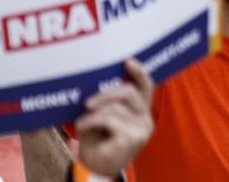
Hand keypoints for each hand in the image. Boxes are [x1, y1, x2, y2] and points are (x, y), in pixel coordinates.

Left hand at [74, 58, 154, 176]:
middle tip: (87, 103)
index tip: (127, 61)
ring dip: (93, 114)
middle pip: (129, 92)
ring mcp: (142, 129)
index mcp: (140, 111)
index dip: (139, 72)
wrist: (98, 168)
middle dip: (106, 94)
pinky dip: (91, 122)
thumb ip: (108, 102)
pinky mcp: (133, 139)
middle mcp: (146, 118)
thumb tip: (97, 84)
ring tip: (82, 122)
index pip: (146, 86)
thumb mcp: (103, 117)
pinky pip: (108, 120)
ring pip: (115, 107)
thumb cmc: (99, 139)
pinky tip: (83, 128)